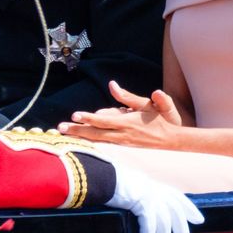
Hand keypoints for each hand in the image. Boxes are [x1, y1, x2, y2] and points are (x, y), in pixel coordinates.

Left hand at [58, 81, 181, 146]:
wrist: (171, 140)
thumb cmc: (158, 119)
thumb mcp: (145, 104)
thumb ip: (128, 96)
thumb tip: (113, 85)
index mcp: (127, 123)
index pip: (103, 121)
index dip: (88, 119)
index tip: (74, 115)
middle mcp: (122, 135)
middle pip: (96, 134)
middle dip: (78, 131)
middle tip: (61, 128)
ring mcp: (122, 143)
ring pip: (98, 141)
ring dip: (81, 137)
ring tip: (66, 134)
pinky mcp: (123, 147)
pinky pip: (104, 145)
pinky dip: (91, 142)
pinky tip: (81, 141)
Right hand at [106, 161, 203, 232]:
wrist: (104, 176)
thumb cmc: (112, 182)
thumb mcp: (131, 186)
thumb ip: (140, 195)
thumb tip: (143, 207)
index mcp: (153, 185)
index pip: (177, 197)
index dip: (189, 208)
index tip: (199, 220)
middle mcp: (155, 189)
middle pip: (175, 212)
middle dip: (182, 230)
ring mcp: (151, 195)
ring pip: (163, 223)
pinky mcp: (143, 203)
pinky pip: (149, 227)